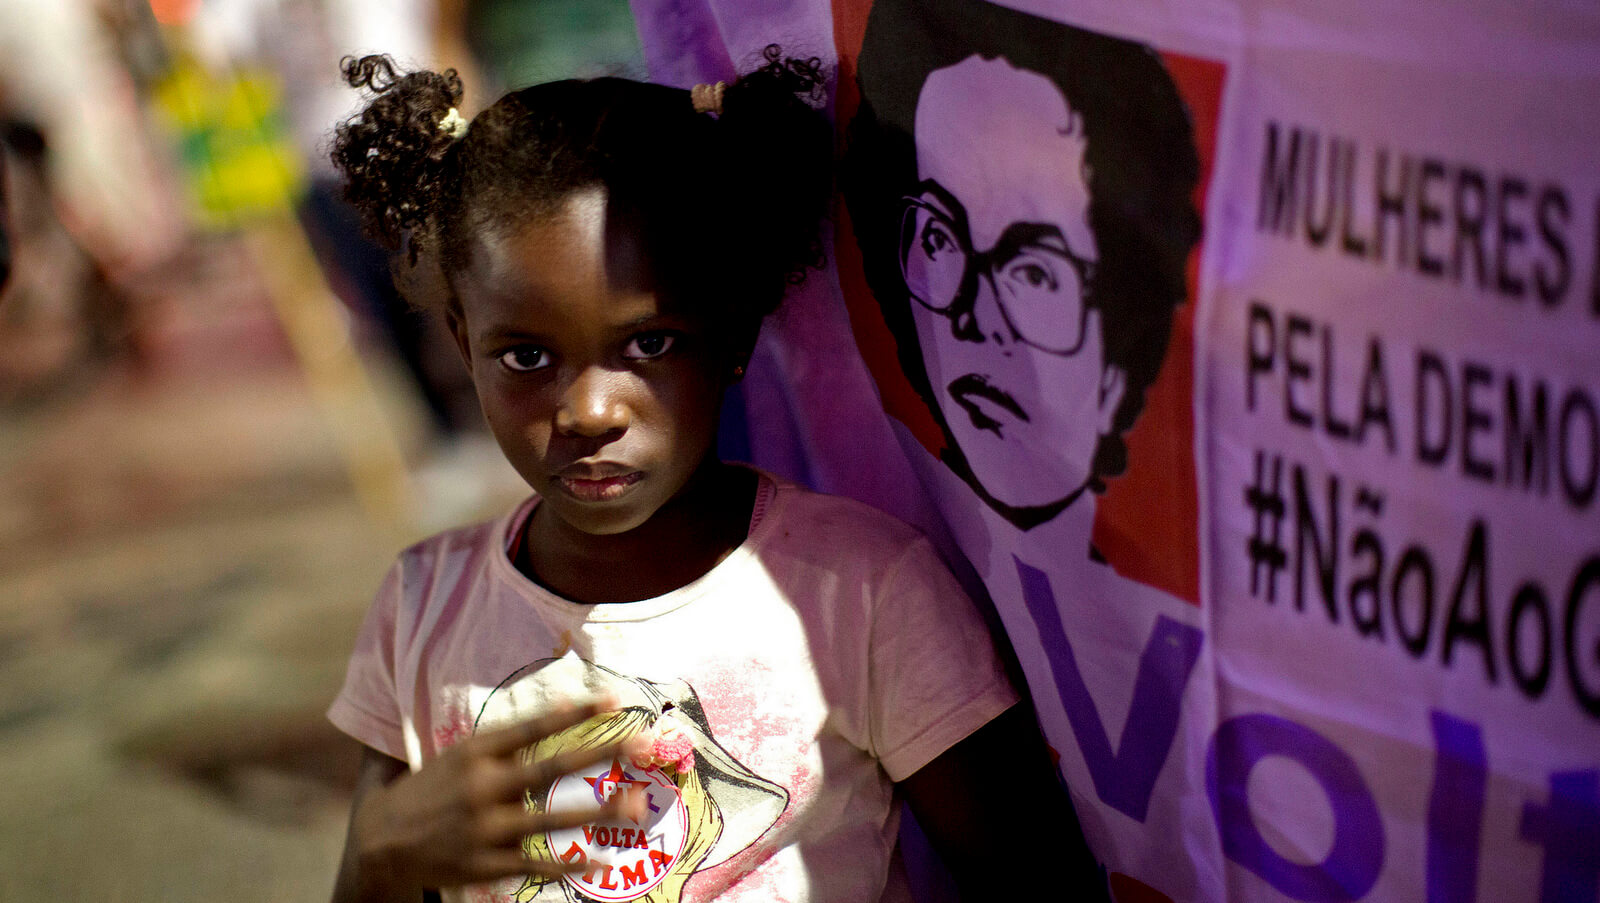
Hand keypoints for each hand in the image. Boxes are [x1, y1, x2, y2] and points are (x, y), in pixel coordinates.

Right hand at [350, 700, 643, 895]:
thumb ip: (503, 744)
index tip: (612, 698)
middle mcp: (482, 786)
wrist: (379, 841)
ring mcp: (485, 828)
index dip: (574, 712)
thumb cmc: (429, 790)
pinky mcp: (485, 864)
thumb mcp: (457, 755)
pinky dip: (569, 864)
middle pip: (551, 767)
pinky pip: (536, 864)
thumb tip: (555, 714)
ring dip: (596, 812)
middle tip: (639, 743)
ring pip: (551, 818)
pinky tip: (600, 859)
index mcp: (475, 752)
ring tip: (633, 804)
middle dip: (599, 754)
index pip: (533, 726)